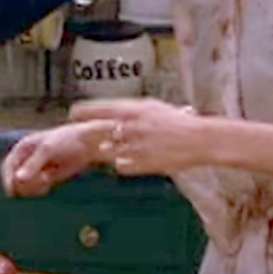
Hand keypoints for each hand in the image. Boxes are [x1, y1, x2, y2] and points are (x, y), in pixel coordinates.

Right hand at [0, 120, 115, 196]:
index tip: (12, 190)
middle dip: (22, 184)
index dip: (7, 178)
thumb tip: (18, 179)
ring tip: (46, 180)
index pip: (7, 166)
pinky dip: (39, 189)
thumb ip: (33, 164)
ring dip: (32, 187)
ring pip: (23, 187)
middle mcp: (26, 159)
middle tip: (38, 181)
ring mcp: (35, 170)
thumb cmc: (66, 140)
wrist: (86, 145)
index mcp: (22, 148)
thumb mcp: (48, 149)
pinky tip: (48, 183)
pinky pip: (34, 190)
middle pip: (13, 179)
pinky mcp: (45, 179)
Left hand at [70, 98, 204, 175]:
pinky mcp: (141, 164)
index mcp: (134, 110)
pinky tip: (131, 159)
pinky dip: (121, 163)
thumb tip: (114, 112)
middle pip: (98, 132)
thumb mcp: (152, 107)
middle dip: (90, 134)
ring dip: (107, 149)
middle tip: (85, 135)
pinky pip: (120, 166)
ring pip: (107, 150)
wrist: (198, 139)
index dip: (84, 112)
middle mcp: (131, 127)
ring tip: (117, 147)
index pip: (100, 109)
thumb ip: (131, 110)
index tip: (75, 113)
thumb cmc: (178, 121)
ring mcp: (135, 147)